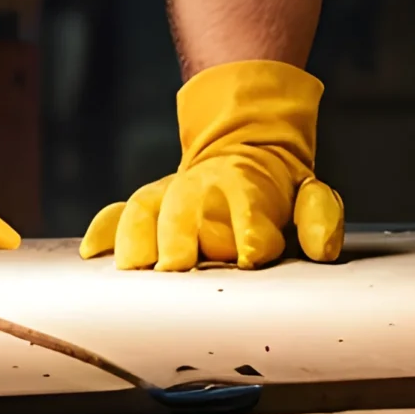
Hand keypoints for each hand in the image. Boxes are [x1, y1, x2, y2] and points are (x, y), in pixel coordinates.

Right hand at [80, 59, 344, 271]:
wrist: (242, 147)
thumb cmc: (276, 188)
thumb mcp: (309, 194)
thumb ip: (318, 218)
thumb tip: (321, 247)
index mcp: (245, 182)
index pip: (247, 204)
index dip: (250, 230)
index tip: (251, 256)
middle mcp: (201, 186)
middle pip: (184, 204)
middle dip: (179, 233)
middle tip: (176, 266)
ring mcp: (169, 193)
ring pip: (145, 207)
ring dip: (137, 235)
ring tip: (133, 266)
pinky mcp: (147, 205)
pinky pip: (119, 213)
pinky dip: (104, 230)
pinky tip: (93, 253)